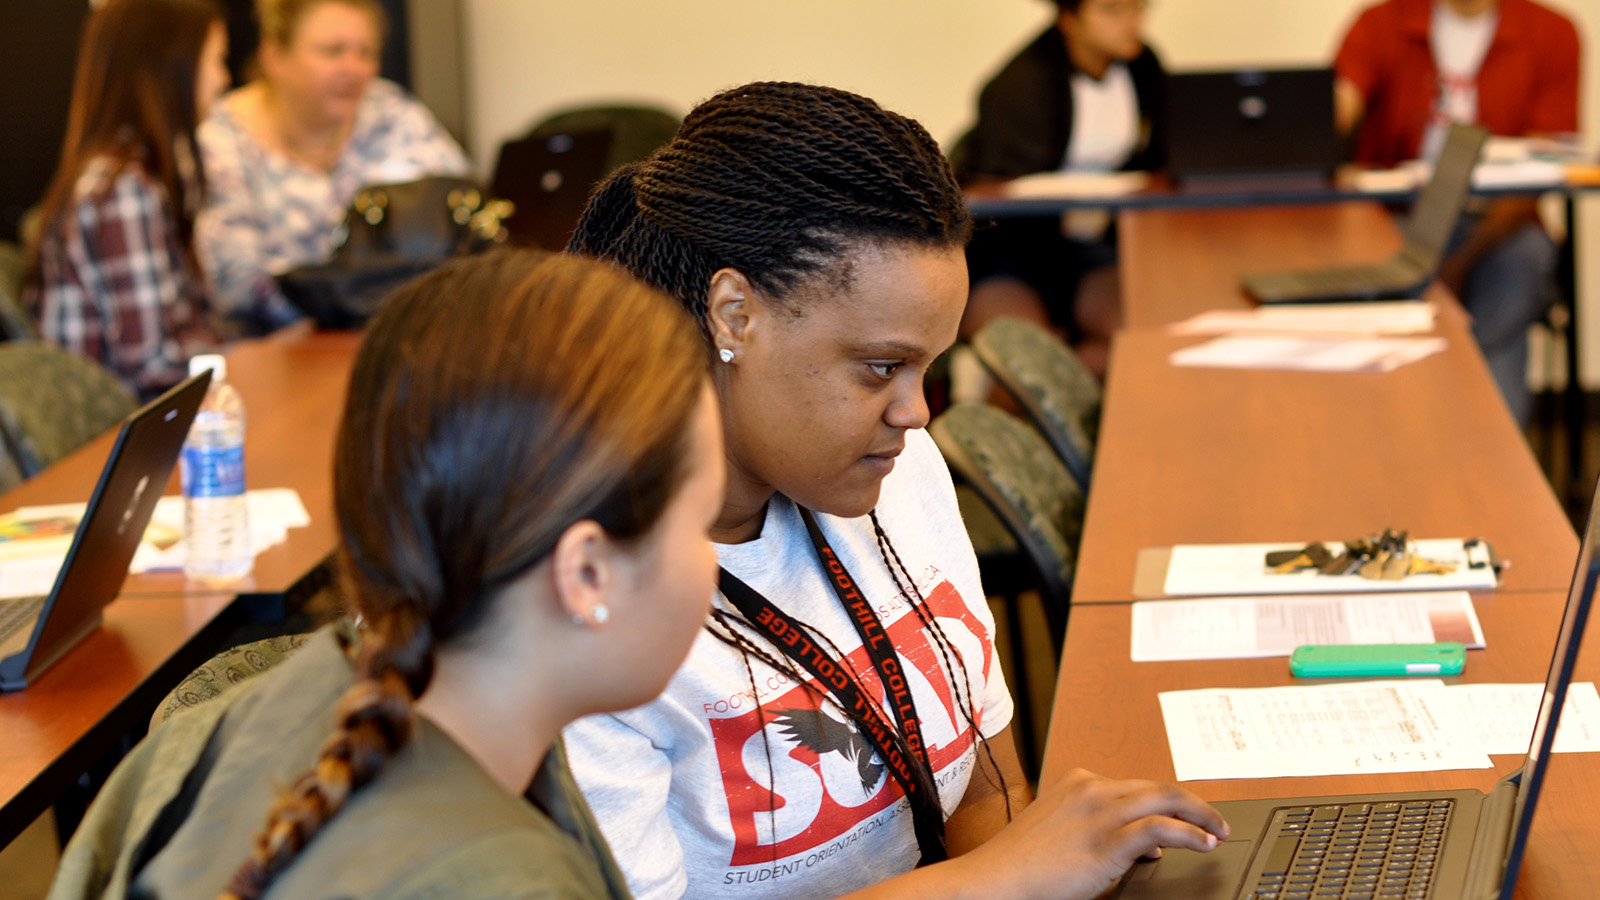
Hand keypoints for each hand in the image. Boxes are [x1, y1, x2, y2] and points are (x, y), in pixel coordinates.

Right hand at [947, 768, 1228, 899]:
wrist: (996, 880)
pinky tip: (1202, 843)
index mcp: (1079, 783)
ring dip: (1200, 815)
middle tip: (1215, 821)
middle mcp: (1091, 789)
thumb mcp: (1064, 835)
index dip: (1167, 805)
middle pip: (1158, 787)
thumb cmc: (1023, 865)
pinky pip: (1160, 827)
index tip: (1184, 823)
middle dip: (1193, 804)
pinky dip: (1188, 832)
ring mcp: (1100, 812)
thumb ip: (1104, 832)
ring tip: (1218, 832)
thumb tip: (1148, 845)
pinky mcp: (1107, 840)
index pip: (1138, 787)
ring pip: (1166, 799)